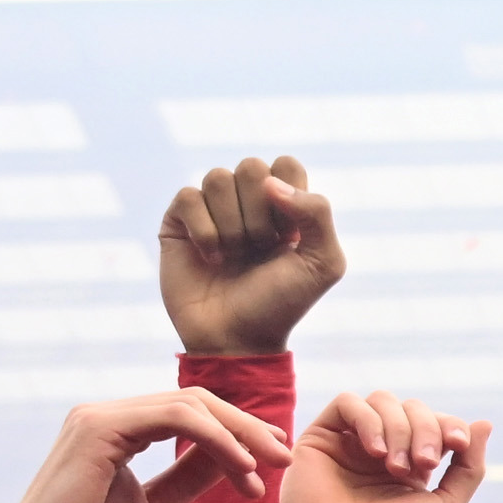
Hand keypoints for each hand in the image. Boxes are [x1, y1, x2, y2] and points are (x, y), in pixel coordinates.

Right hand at [0, 388, 288, 502]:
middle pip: (197, 402)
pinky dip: (216, 439)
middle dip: (247, 428)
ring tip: (269, 468)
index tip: (272, 463)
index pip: (190, 415)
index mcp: (116, 432)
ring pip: (191, 404)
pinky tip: (241, 467)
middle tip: (285, 458)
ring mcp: (99, 416)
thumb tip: (233, 460)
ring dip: (239, 434)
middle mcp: (105, 415)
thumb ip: (187, 480)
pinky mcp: (97, 427)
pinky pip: (176, 417)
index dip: (237, 433)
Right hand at [157, 155, 346, 355]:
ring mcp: (212, 209)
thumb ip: (318, 213)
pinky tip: (211, 258)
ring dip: (232, 225)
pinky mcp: (179, 221)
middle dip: (260, 214)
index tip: (290, 237)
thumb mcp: (323, 263)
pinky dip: (204, 231)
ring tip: (236, 256)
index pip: (285, 164)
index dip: (289, 197)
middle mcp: (247, 201)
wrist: (237, 337)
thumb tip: (271, 181)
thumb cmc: (282, 302)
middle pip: (252, 167)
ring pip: (218, 177)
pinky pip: (189, 196)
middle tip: (260, 248)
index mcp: (285, 204)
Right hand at [277, 391, 485, 502]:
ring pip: (382, 400)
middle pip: (412, 408)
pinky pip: (347, 403)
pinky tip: (374, 452)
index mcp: (410, 464)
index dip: (449, 425)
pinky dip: (368, 419)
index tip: (458, 444)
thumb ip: (468, 467)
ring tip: (396, 466)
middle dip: (425, 429)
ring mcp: (349, 442)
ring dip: (399, 427)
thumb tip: (484, 423)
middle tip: (423, 463)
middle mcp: (379, 449)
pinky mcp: (320, 438)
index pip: (435, 422)